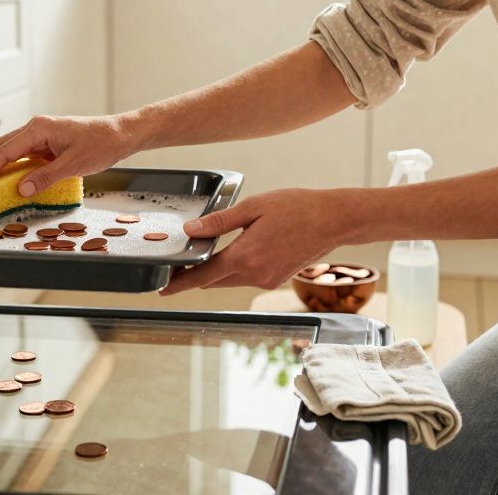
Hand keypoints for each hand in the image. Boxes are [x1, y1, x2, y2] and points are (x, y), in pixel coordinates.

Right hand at [0, 114, 142, 195]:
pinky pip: (18, 155)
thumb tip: (21, 190)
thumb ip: (46, 177)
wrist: (120, 134)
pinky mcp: (44, 144)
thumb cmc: (101, 144)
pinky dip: (4, 166)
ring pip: (5, 150)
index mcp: (39, 129)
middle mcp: (35, 129)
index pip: (3, 152)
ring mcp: (39, 136)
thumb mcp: (74, 164)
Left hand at [161, 188, 355, 295]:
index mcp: (245, 257)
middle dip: (195, 275)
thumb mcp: (253, 207)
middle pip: (214, 281)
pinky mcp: (276, 279)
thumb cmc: (296, 208)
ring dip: (216, 271)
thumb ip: (219, 222)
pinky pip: (247, 277)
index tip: (163, 289)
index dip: (180, 283)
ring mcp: (267, 280)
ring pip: (230, 280)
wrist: (334, 220)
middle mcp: (255, 275)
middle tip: (180, 261)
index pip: (202, 277)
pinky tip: (238, 249)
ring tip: (205, 251)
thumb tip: (190, 230)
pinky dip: (236, 268)